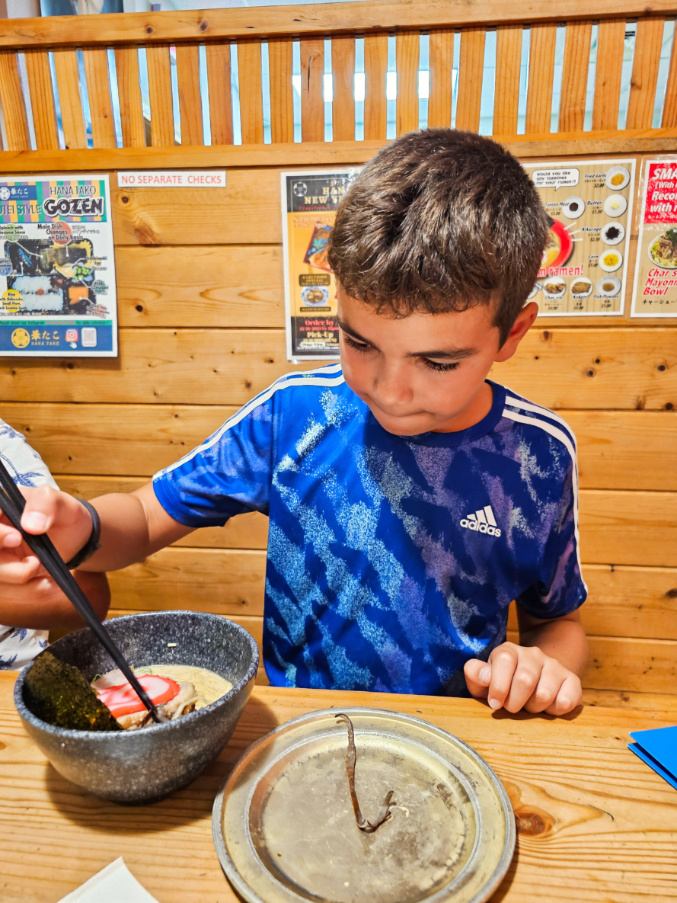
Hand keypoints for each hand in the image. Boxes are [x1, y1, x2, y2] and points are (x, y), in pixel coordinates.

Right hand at [0, 486, 91, 585]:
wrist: (74, 536)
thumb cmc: (63, 513)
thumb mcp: (60, 502)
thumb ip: (45, 504)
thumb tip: (31, 525)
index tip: (17, 537)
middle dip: (10, 568)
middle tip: (35, 562)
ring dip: (24, 584)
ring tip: (48, 574)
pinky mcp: (4, 578)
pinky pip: (9, 592)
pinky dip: (31, 592)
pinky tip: (49, 585)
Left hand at [464, 642, 581, 714]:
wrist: (535, 681)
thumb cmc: (504, 685)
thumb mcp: (484, 681)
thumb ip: (476, 675)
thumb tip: (484, 676)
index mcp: (509, 651)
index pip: (504, 659)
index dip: (498, 685)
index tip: (494, 703)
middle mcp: (533, 654)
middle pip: (525, 679)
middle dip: (515, 702)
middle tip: (512, 708)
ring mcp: (554, 666)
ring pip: (544, 694)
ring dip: (534, 708)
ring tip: (529, 705)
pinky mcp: (572, 681)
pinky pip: (566, 701)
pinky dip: (554, 711)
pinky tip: (548, 708)